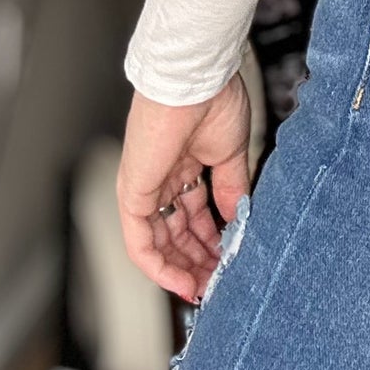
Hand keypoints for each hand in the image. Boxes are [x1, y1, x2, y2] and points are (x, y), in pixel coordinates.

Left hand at [117, 72, 252, 303]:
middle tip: (217, 281)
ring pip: (157, 243)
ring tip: (205, 288)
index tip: (227, 260)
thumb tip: (237, 221)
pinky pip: (140, 243)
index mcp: (183, 164)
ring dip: (181, 269)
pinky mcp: (132, 193)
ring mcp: (144, 187)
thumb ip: (232, 190)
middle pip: (174, 233)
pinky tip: (182, 282)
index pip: (191, 215)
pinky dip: (159, 268)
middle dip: (197, 260)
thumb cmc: (213, 100)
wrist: (196, 80)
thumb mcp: (231, 154)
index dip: (209, 241)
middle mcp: (160, 178)